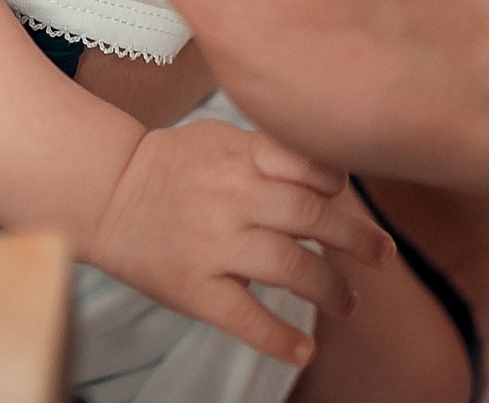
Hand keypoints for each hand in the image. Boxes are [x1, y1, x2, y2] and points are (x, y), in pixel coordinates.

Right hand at [82, 119, 395, 365]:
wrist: (105, 193)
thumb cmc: (171, 165)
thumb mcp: (221, 138)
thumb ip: (271, 152)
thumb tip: (334, 173)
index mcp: (242, 157)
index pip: (313, 167)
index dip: (341, 184)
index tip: (350, 199)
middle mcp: (233, 197)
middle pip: (313, 217)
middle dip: (358, 239)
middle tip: (383, 255)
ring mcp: (214, 244)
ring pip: (291, 267)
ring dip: (331, 289)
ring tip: (349, 302)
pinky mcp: (195, 287)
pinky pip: (245, 317)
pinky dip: (279, 338)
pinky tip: (305, 350)